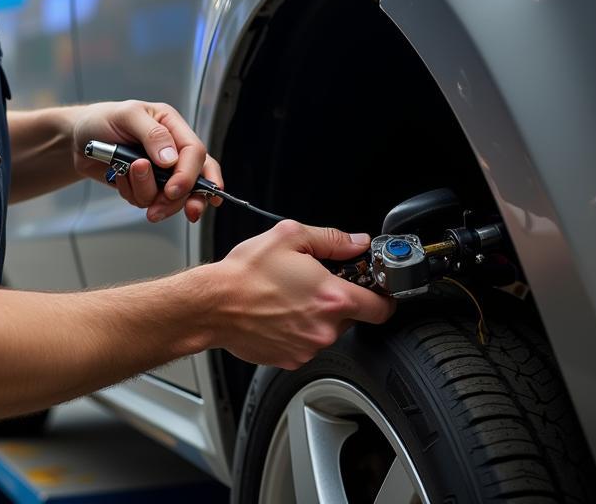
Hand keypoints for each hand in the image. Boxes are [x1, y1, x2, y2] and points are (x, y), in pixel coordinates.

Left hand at [70, 100, 223, 222]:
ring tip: (124, 176)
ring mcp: (160, 171)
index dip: (189, 175)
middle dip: (177, 199)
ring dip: (146, 194)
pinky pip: (148, 201)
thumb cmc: (102, 120)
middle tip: (158, 208)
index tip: (172, 190)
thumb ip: (153, 134)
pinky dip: (132, 194)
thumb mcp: (127, 116)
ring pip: (169, 197)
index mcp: (173, 127)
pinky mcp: (146, 186)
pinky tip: (119, 178)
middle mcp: (172, 150)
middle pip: (194, 182)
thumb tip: (171, 160)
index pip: (195, 153)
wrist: (78, 140)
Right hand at [211, 222, 395, 367]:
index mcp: (332, 297)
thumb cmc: (245, 273)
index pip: (382, 308)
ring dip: (316, 315)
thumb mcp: (290, 236)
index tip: (376, 289)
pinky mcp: (291, 359)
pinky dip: (297, 329)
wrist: (213, 305)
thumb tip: (356, 242)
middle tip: (313, 282)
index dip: (383, 296)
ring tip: (288, 296)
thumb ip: (331, 239)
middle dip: (338, 299)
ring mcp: (308, 347)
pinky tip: (278, 312)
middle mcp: (325, 328)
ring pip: (327, 330)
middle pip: (352, 317)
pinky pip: (306, 343)